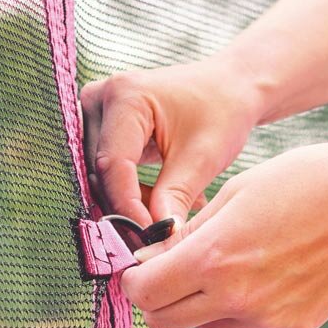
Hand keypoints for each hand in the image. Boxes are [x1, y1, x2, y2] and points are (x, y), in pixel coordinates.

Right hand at [80, 56, 263, 228]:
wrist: (230, 88)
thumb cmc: (222, 110)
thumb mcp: (203, 157)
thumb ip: (175, 197)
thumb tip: (159, 239)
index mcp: (125, 96)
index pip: (112, 165)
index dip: (127, 207)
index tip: (149, 238)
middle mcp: (101, 99)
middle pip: (102, 172)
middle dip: (129, 209)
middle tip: (160, 235)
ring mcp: (98, 112)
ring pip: (102, 177)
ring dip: (133, 203)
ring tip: (174, 212)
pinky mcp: (104, 126)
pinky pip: (109, 172)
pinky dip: (133, 192)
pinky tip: (165, 200)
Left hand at [118, 138, 327, 327]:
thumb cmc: (305, 180)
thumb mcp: (235, 193)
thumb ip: (188, 234)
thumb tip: (150, 262)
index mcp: (213, 259)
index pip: (143, 293)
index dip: (134, 280)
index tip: (141, 266)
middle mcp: (237, 298)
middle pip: (164, 321)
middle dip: (157, 299)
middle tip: (170, 272)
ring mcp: (268, 318)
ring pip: (205, 325)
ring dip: (200, 302)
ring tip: (229, 262)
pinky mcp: (294, 325)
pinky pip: (248, 322)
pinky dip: (243, 303)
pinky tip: (271, 267)